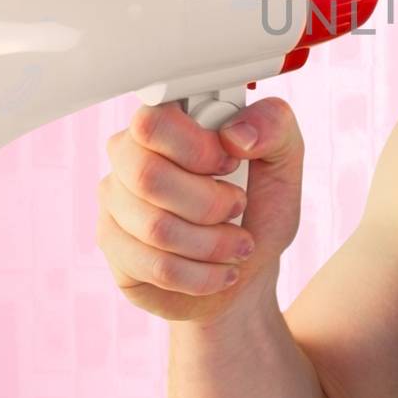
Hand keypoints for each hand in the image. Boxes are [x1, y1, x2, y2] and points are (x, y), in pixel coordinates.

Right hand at [96, 96, 303, 323]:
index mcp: (166, 125)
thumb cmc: (259, 208)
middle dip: (210, 203)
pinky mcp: (114, 250)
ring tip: (238, 244)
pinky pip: (155, 267)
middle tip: (238, 206)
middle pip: (147, 176)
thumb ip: (274, 125)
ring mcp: (115, 205)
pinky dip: (202, 275)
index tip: (229, 164)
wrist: (247, 270)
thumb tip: (236, 133)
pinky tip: (220, 271)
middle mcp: (129, 159)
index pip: (151, 122)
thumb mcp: (283, 161)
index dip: (196, 149)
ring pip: (155, 228)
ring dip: (213, 243)